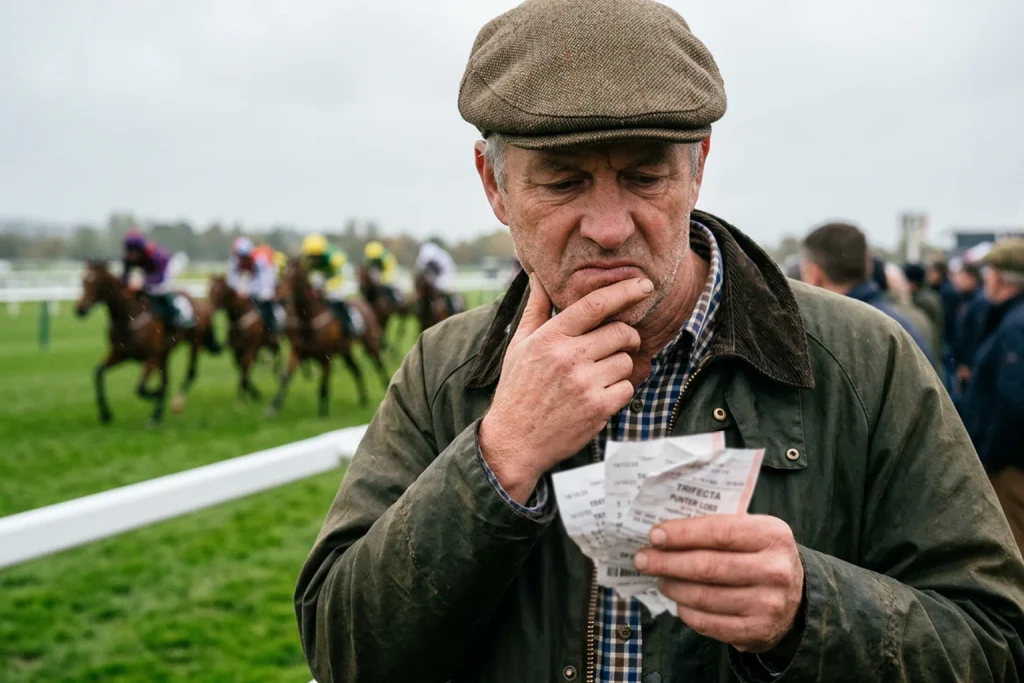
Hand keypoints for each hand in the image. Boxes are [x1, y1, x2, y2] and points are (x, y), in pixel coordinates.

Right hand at [479, 274, 651, 502]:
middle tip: (622, 342)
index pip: (594, 305)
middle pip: (620, 332)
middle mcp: (569, 358)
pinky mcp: (598, 408)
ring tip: (600, 375)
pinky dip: (619, 390)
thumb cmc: (518, 389)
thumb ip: (535, 309)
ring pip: (626, 361)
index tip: (644, 285)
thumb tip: (537, 277)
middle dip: (628, 336)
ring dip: (620, 366)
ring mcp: (585, 384)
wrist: (514, 440)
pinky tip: (600, 394)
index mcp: (550, 338)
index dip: (624, 291)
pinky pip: (627, 388)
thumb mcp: (520, 345)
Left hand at [634, 514, 804, 653]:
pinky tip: (678, 602)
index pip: (719, 532)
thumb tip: (665, 533)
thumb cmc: (761, 556)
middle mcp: (774, 570)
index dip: (683, 534)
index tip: (655, 535)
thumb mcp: (752, 532)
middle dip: (667, 562)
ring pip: (704, 596)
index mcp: (772, 535)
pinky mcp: (758, 631)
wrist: (798, 597)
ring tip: (660, 579)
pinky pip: (710, 623)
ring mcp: (768, 604)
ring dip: (673, 587)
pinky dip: (687, 613)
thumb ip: (716, 528)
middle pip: (707, 566)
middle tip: (643, 559)